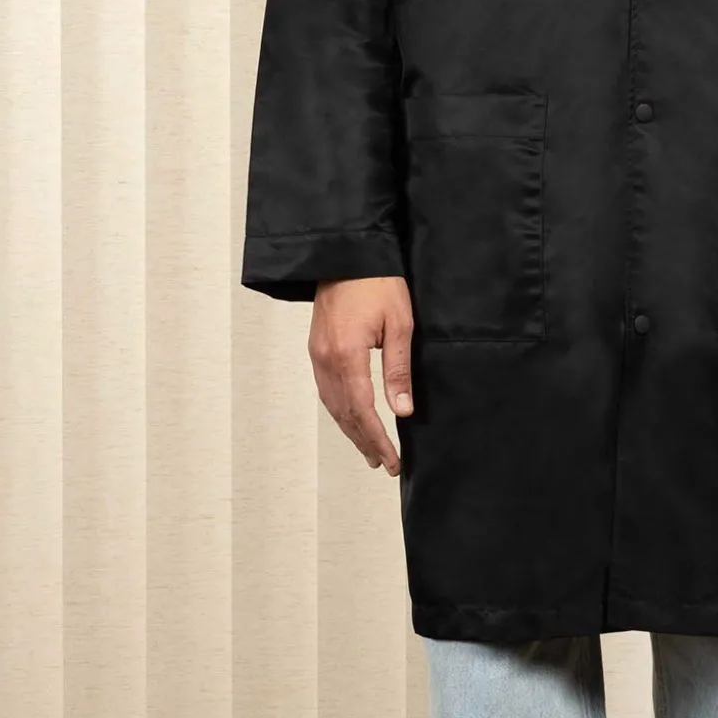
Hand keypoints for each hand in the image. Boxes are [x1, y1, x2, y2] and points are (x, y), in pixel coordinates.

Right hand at [309, 274, 414, 475]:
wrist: (346, 254)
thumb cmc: (378, 283)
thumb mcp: (399, 324)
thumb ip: (398, 369)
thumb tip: (402, 409)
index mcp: (347, 355)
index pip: (362, 410)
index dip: (377, 439)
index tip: (391, 460)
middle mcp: (325, 359)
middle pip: (344, 413)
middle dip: (364, 441)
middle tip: (383, 464)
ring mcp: (317, 354)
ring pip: (331, 404)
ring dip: (350, 430)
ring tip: (369, 450)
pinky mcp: (316, 348)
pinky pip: (325, 389)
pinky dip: (339, 410)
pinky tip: (351, 419)